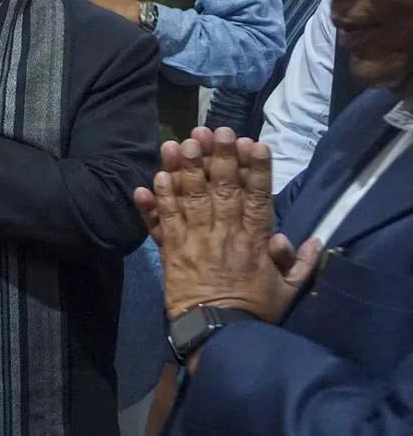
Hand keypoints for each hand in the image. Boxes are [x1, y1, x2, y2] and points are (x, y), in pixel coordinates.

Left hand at [131, 128, 322, 321]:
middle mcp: (225, 233)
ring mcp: (196, 240)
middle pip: (221, 188)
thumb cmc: (254, 313)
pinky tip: (155, 179)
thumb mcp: (287, 291)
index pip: (258, 196)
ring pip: (190, 197)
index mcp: (255, 240)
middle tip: (214, 130)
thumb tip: (310, 240)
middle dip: (218, 157)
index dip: (256, 169)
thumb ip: (298, 263)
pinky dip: (159, 200)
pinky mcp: (172, 251)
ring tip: (179, 143)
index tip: (255, 143)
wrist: (218, 336)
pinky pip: (164, 221)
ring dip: (184, 169)